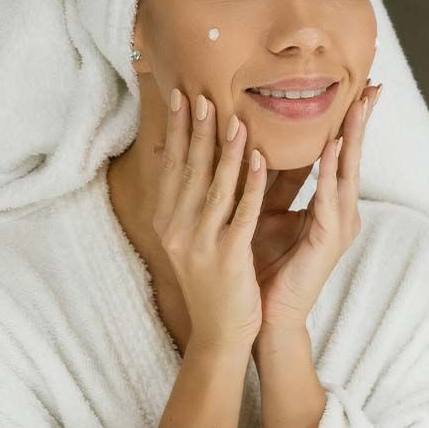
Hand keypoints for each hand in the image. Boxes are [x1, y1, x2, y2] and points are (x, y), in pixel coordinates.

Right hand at [153, 89, 267, 353]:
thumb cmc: (214, 282)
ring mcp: (201, 244)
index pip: (172, 167)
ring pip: (215, 187)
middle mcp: (178, 230)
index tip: (182, 95)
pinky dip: (250, 184)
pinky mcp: (228, 257)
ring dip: (225, 150)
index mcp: (168, 222)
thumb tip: (178, 159)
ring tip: (235, 117)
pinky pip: (241, 213)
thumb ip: (191, 202)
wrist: (221, 334)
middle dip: (197, 130)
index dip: (178, 131)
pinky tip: (259, 159)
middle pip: (189, 170)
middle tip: (202, 93)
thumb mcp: (194, 238)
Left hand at [250, 81, 382, 328]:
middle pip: (353, 156)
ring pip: (349, 171)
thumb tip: (258, 138)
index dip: (349, 121)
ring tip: (358, 106)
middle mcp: (341, 211)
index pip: (341, 153)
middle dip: (362, 120)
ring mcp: (340, 226)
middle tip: (373, 86)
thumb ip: (272, 178)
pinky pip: (330, 198)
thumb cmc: (263, 263)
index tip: (358, 88)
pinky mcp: (329, 241)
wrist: (264, 315)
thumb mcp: (265, 209)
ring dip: (352, 137)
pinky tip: (330, 146)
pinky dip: (331, 170)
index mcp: (329, 204)